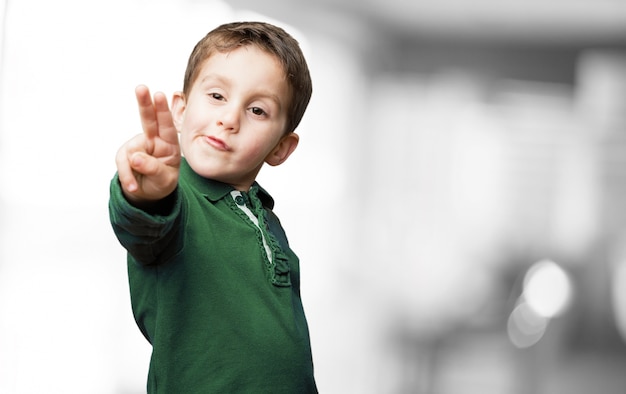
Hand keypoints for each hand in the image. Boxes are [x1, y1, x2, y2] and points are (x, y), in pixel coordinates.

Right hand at [116, 85, 180, 203]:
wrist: (149, 193)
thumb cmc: (162, 182)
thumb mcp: (164, 180)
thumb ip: (153, 169)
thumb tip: (135, 158)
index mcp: (170, 144)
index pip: (167, 125)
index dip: (163, 110)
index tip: (159, 95)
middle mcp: (154, 140)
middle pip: (148, 119)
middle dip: (144, 103)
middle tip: (141, 88)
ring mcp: (138, 145)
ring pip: (130, 152)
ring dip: (130, 171)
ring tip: (135, 186)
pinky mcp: (125, 153)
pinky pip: (122, 163)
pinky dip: (126, 177)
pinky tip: (133, 186)